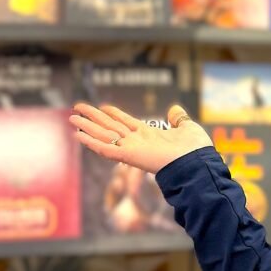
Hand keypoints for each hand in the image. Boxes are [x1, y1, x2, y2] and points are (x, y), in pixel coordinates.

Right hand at [70, 103, 213, 174]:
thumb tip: (174, 109)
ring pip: (105, 135)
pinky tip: (78, 135)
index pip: (128, 122)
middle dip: (94, 118)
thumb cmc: (196, 150)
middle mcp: (138, 141)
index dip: (115, 114)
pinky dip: (91, 142)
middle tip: (77, 108)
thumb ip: (179, 119)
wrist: (198, 163)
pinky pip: (106, 148)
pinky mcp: (129, 155)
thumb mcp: (188, 128)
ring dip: (87, 126)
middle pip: (111, 126)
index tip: (103, 107)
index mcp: (151, 135)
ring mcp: (132, 148)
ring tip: (72, 117)